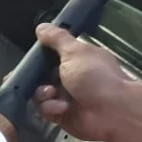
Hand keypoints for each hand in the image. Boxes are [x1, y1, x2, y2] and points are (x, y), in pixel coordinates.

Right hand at [34, 23, 130, 141]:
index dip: (39, 57)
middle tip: (30, 79)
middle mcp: (71, 77)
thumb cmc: (95, 76)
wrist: (111, 110)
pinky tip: (62, 107)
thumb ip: (57, 39)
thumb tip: (42, 27)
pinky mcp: (61, 115)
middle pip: (41, 76)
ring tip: (52, 93)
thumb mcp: (75, 52)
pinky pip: (45, 109)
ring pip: (40, 93)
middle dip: (34, 78)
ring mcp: (65, 97)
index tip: (30, 58)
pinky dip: (51, 107)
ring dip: (42, 93)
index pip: (52, 55)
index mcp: (78, 59)